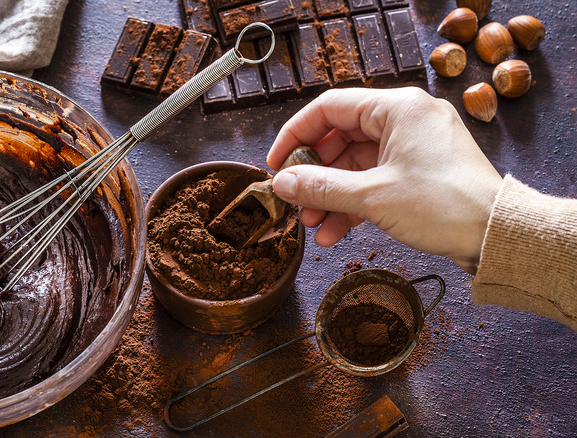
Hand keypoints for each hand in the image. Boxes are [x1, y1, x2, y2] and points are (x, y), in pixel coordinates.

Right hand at [267, 87, 502, 273]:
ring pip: (356, 164)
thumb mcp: (372, 196)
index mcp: (397, 108)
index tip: (277, 164)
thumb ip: (320, 187)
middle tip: (294, 201)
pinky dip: (353, 203)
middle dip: (314, 175)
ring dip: (331, 195)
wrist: (496, 235)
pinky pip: (375, 180)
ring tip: (313, 225)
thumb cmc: (445, 205)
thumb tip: (283, 183)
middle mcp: (405, 119)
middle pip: (340, 139)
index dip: (295, 135)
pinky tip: (335, 231)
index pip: (329, 108)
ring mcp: (414, 146)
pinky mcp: (420, 171)